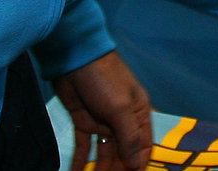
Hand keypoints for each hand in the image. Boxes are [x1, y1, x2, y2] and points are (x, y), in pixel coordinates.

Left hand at [52, 51, 151, 170]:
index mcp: (138, 114)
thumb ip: (129, 138)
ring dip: (99, 168)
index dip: (137, 165)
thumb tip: (137, 165)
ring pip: (104, 151)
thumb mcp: (120, 109)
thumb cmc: (105, 80)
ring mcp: (102, 121)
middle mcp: (122, 120)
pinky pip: (84, 145)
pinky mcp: (83, 120)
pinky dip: (80, 160)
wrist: (75, 58)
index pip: (142, 147)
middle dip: (117, 168)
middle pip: (123, 152)